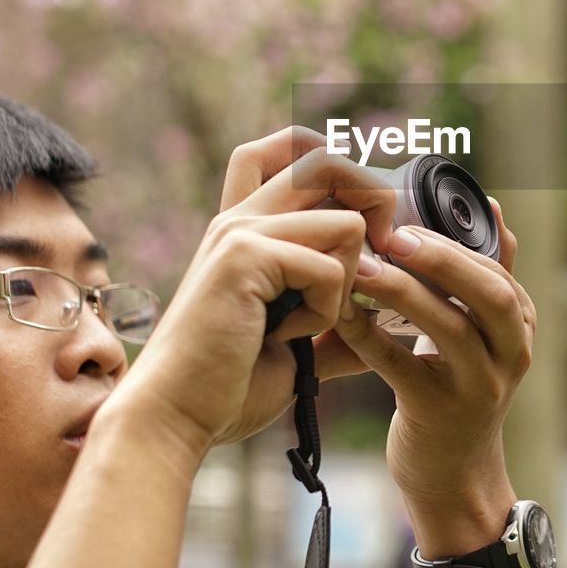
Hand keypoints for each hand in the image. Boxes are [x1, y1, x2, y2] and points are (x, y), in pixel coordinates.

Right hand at [103, 127, 396, 460]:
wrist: (175, 419)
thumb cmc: (227, 387)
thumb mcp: (297, 345)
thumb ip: (341, 320)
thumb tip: (391, 316)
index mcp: (246, 228)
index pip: (284, 148)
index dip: (334, 162)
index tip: (363, 219)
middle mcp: (241, 217)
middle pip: (326, 159)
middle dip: (372, 200)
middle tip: (374, 257)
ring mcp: (240, 230)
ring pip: (348, 220)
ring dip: (348, 279)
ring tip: (310, 319)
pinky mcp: (244, 254)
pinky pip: (330, 267)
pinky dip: (326, 311)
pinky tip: (287, 336)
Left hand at [334, 199, 532, 554]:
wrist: (454, 475)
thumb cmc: (461, 386)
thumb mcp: (486, 332)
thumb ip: (488, 272)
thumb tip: (490, 204)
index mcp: (521, 326)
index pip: (497, 270)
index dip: (454, 240)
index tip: (407, 217)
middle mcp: (511, 355)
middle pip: (491, 295)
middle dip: (444, 259)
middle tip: (395, 235)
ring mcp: (478, 387)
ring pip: (449, 328)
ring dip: (402, 292)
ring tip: (360, 267)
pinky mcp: (437, 413)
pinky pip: (400, 367)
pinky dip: (369, 336)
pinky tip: (342, 313)